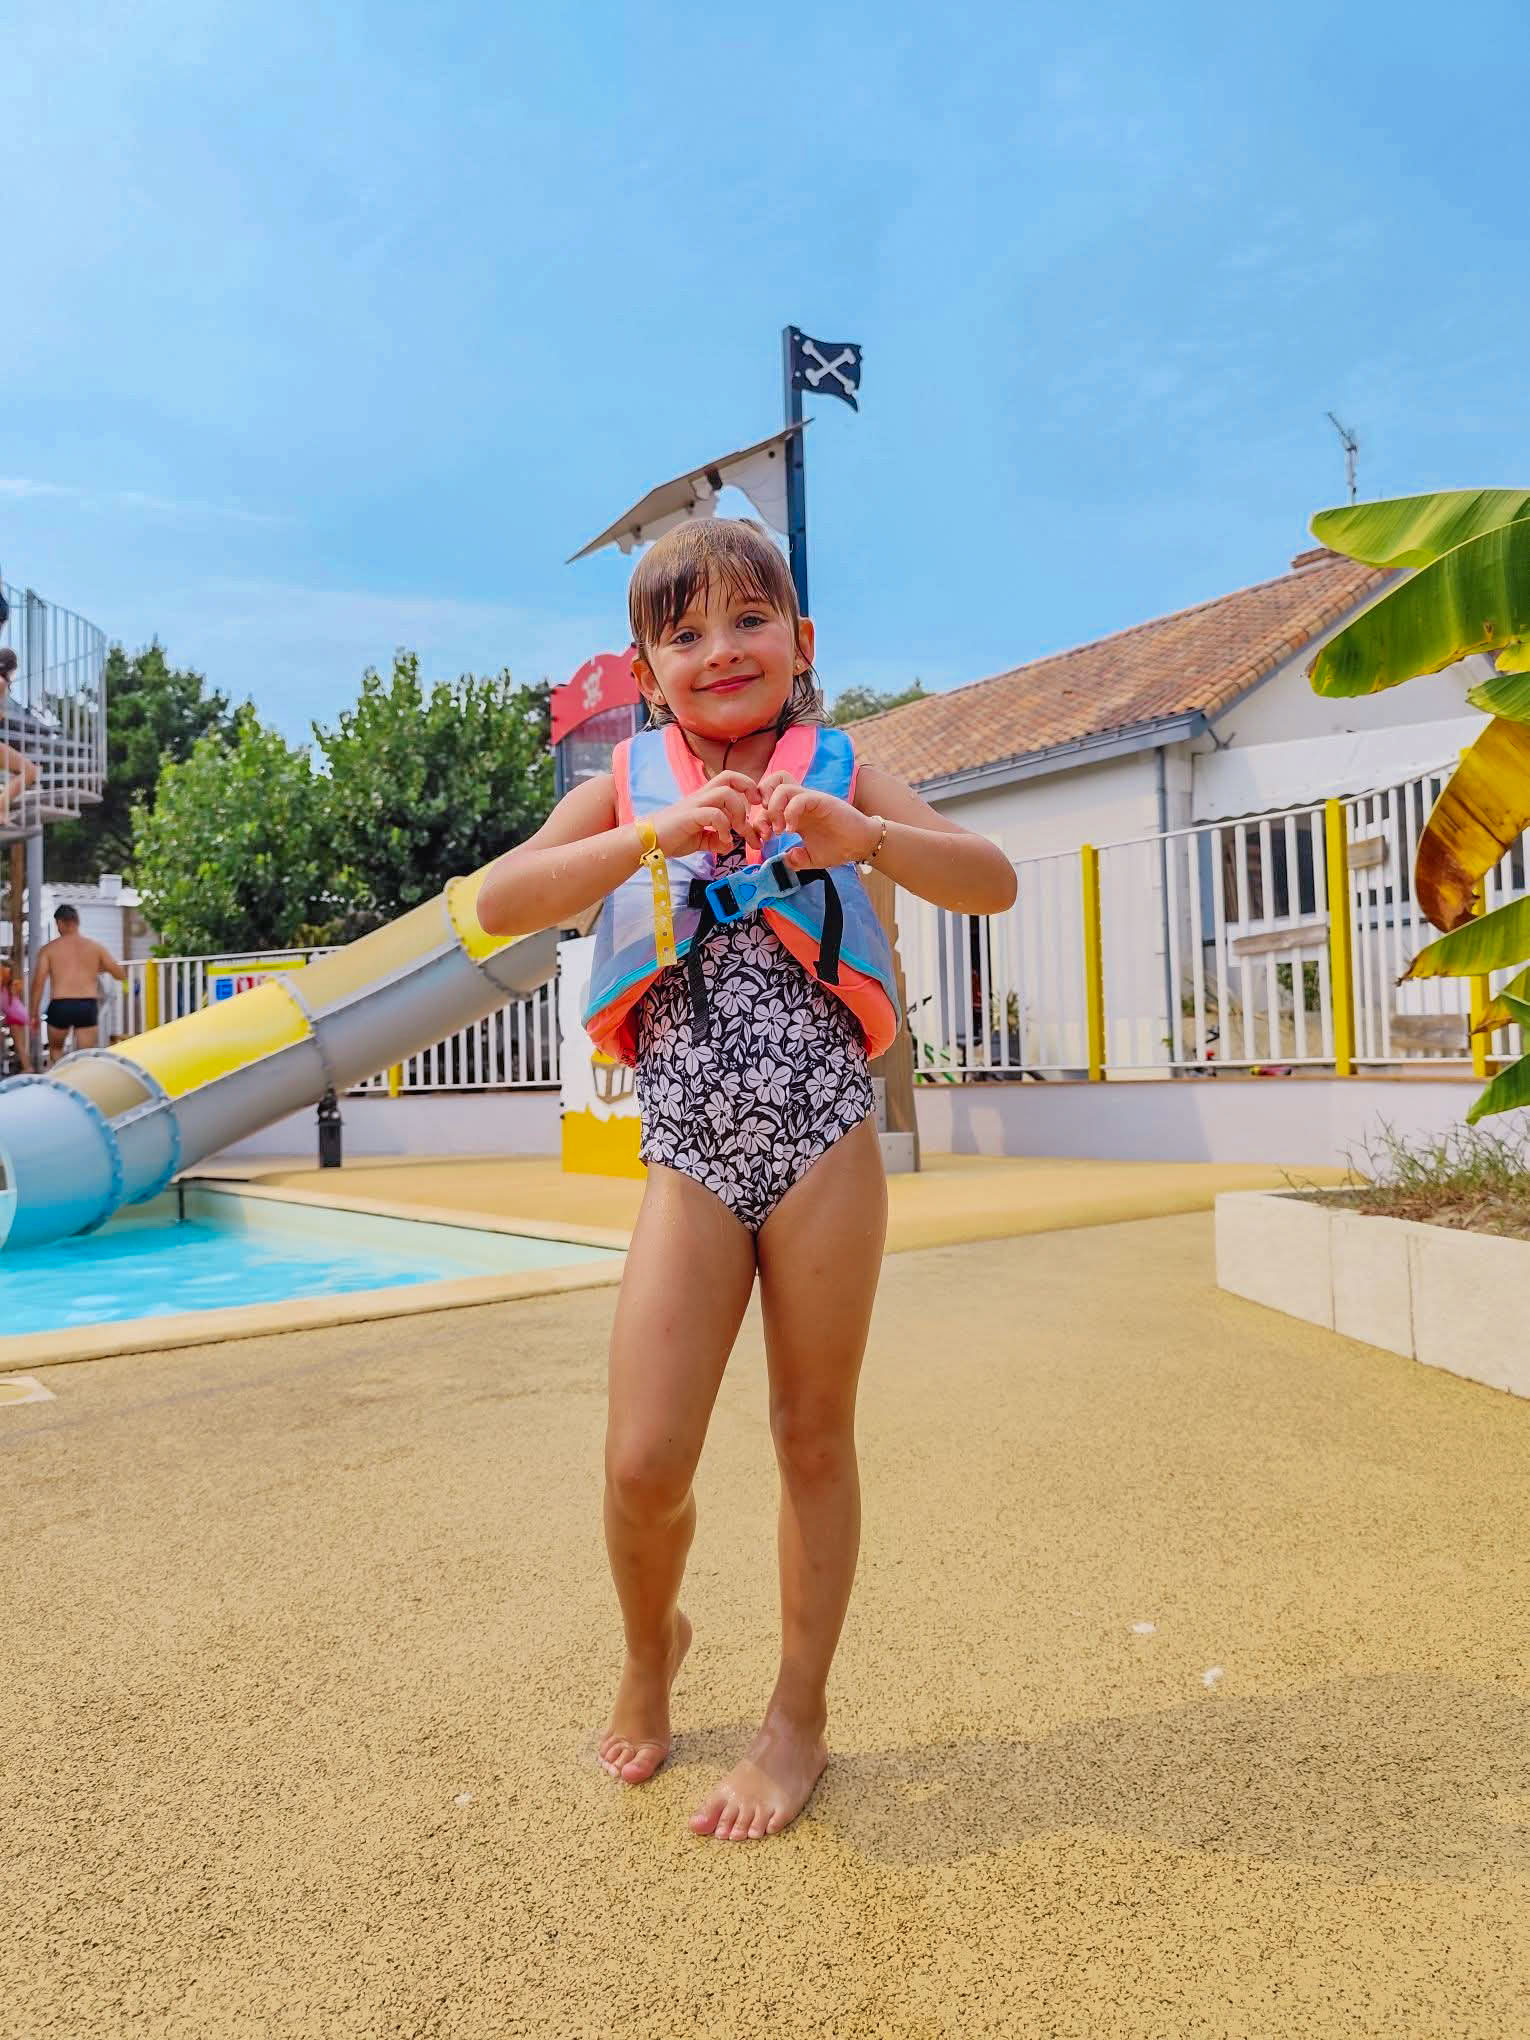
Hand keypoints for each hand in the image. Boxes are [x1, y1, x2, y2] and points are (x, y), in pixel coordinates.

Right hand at [652, 771, 762, 858]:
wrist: (647, 842)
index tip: (757, 806)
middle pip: (729, 777)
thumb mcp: (700, 839)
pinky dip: (724, 828)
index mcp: (705, 798)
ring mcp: (695, 804)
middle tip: (752, 813)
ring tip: (736, 831)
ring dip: (738, 812)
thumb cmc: (672, 837)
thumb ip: (716, 840)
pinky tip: (724, 841)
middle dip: (748, 790)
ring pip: (725, 793)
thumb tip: (730, 844)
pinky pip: (713, 814)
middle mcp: (701, 797)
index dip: (748, 786)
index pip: (730, 779)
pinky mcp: (689, 816)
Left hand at [757, 774, 879, 868]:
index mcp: (793, 814)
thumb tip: (786, 859)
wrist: (860, 845)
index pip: (766, 803)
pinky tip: (792, 830)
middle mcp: (799, 804)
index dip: (759, 820)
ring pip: (782, 787)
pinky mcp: (821, 800)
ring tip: (779, 830)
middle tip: (768, 832)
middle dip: (761, 808)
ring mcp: (810, 800)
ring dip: (774, 808)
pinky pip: (800, 797)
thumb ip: (796, 860)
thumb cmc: (838, 848)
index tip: (763, 839)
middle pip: (770, 786)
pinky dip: (790, 812)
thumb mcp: (811, 859)